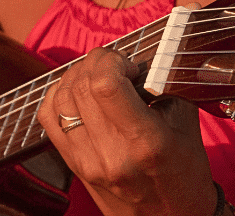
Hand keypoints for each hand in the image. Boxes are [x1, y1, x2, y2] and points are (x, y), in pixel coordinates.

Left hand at [37, 47, 215, 215]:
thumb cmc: (184, 173)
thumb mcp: (186, 126)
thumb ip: (163, 87)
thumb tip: (139, 60)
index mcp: (144, 141)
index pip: (105, 85)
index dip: (111, 62)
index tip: (128, 64)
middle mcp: (110, 152)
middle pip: (81, 86)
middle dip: (95, 63)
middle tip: (113, 65)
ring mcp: (86, 161)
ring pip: (60, 98)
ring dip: (76, 76)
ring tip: (96, 76)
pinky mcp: (72, 164)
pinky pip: (48, 117)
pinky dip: (58, 96)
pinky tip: (77, 93)